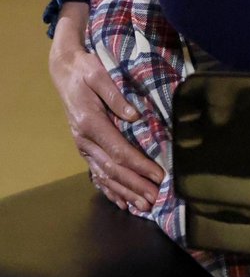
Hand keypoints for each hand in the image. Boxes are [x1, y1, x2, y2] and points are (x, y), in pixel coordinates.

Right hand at [49, 2, 164, 210]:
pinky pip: (96, 173)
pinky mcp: (84, 147)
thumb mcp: (99, 75)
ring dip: (125, 192)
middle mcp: (85, 140)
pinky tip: (121, 202)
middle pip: (113, 169)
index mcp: (90, 123)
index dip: (139, 165)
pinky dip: (110, 190)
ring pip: (104, 176)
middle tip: (155, 198)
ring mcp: (83, 146)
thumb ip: (116, 96)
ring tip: (143, 206)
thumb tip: (135, 116)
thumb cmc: (85, 70)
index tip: (158, 175)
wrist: (64, 71)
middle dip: (135, 185)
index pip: (119, 151)